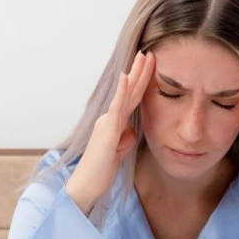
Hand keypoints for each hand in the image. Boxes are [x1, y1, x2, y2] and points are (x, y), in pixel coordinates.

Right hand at [65, 51, 154, 213]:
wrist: (87, 185)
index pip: (132, 99)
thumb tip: (132, 130)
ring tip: (143, 57)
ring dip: (134, 75)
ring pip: (124, 95)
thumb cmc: (102, 169)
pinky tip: (125, 77)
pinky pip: (116, 109)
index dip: (141, 83)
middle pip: (129, 92)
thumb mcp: (120, 151)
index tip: (151, 67)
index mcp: (115, 123)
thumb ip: (126, 138)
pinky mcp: (107, 131)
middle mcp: (110, 119)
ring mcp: (107, 123)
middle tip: (149, 53)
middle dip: (140, 72)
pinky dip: (121, 92)